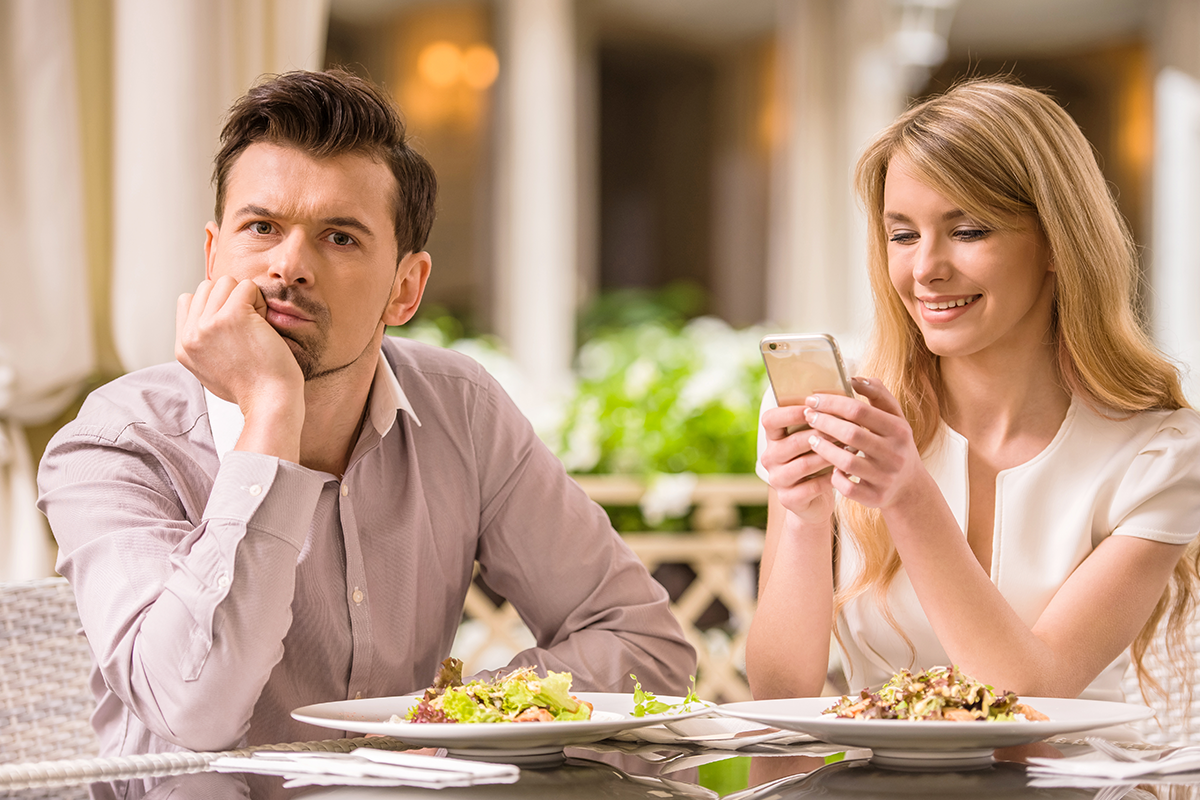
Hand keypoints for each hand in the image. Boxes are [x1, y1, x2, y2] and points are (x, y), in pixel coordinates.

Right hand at [175, 276, 303, 421]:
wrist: (270, 401)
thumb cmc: (253, 386)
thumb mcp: (212, 368)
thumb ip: (203, 342)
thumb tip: (205, 317)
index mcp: (183, 347)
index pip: (187, 301)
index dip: (214, 306)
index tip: (232, 329)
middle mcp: (191, 335)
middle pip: (207, 287)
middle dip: (231, 299)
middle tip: (247, 328)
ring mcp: (208, 324)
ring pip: (226, 282)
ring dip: (247, 298)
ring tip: (255, 326)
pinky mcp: (232, 316)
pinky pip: (247, 286)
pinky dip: (260, 300)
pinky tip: (263, 325)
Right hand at [760, 403, 836, 523]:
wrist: (814, 499)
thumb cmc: (818, 459)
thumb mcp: (814, 438)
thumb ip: (819, 418)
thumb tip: (841, 391)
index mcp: (773, 437)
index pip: (770, 419)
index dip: (790, 412)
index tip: (814, 408)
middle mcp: (770, 457)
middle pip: (792, 442)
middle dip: (822, 434)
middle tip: (847, 428)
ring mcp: (777, 479)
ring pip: (804, 464)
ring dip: (830, 455)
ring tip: (852, 448)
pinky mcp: (788, 498)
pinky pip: (812, 486)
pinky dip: (831, 478)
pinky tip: (847, 472)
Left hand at [800, 377, 925, 509]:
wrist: (908, 486)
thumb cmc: (894, 444)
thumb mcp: (894, 418)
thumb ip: (878, 394)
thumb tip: (854, 377)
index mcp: (899, 430)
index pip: (860, 410)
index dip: (832, 403)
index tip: (812, 398)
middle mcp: (895, 454)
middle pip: (851, 434)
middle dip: (824, 422)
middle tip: (807, 415)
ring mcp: (886, 477)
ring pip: (847, 461)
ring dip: (824, 449)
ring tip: (811, 438)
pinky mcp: (876, 497)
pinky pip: (847, 487)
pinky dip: (834, 476)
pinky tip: (828, 467)